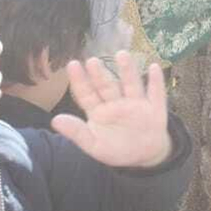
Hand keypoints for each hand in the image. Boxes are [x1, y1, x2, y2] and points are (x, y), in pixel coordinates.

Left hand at [52, 52, 172, 167]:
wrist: (145, 155)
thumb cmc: (117, 148)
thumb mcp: (94, 145)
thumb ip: (77, 133)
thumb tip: (54, 121)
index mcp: (99, 111)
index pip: (87, 94)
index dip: (80, 81)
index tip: (72, 65)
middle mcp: (116, 102)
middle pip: (108, 86)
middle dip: (100, 74)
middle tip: (92, 61)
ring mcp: (136, 104)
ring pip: (131, 85)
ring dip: (128, 70)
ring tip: (122, 54)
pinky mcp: (154, 108)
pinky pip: (156, 94)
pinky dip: (156, 82)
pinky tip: (154, 68)